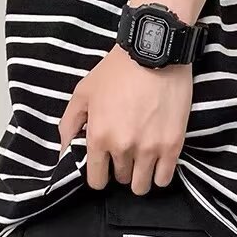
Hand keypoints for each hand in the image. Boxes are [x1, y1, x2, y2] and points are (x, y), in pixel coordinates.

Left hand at [59, 45, 192, 194]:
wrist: (154, 50)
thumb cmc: (117, 70)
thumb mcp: (83, 92)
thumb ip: (69, 125)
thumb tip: (64, 153)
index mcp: (99, 138)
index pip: (96, 181)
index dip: (100, 175)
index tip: (105, 167)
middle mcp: (123, 148)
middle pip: (120, 180)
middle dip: (121, 169)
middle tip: (127, 152)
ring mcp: (149, 149)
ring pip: (141, 186)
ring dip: (140, 177)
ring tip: (142, 162)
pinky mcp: (172, 146)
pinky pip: (164, 179)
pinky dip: (160, 175)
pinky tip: (158, 163)